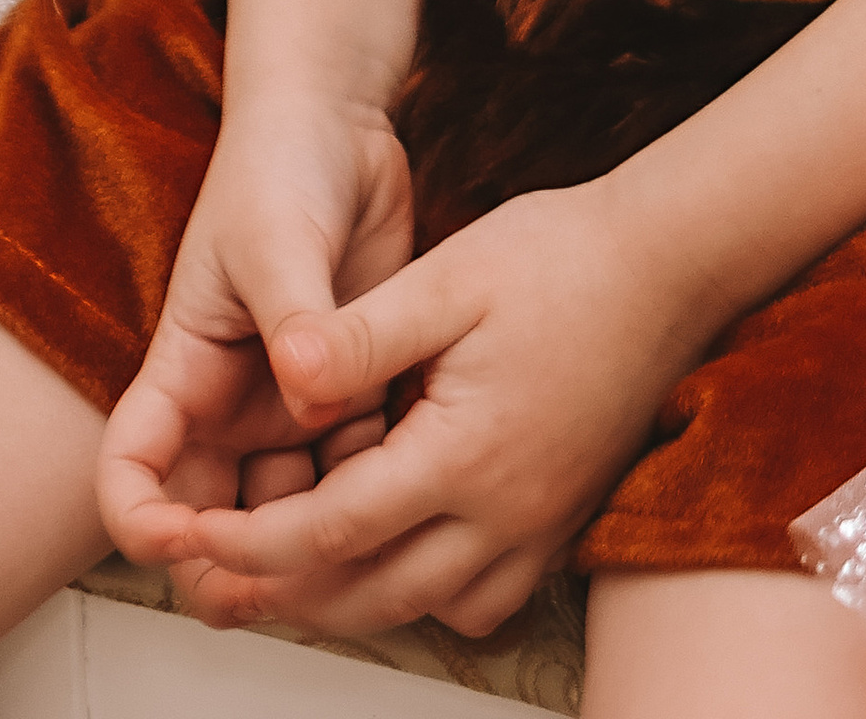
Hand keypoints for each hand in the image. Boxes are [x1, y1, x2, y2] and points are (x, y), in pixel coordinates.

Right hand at [98, 93, 418, 601]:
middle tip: (288, 582)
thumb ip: (294, 319)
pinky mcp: (349, 390)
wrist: (341, 120)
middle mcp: (229, 400)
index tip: (179, 540)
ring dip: (315, 533)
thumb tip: (309, 394)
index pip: (130, 470)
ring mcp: (288, 401)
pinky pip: (355, 467)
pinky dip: (373, 486)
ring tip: (360, 535)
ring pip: (288, 507)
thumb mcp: (274, 235)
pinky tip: (410, 476)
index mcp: (184, 368)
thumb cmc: (281, 164)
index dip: (140, 521)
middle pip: (210, 517)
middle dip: (235, 565)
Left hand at [124, 174, 718, 642]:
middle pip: (369, 595)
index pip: (332, 531)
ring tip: (286, 569)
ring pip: (422, 608)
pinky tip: (392, 550)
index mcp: (463, 455)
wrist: (669, 263)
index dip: (252, 543)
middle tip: (217, 576)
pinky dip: (421, 593)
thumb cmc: (562, 257)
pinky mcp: (560, 523)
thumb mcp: (446, 277)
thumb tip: (284, 373)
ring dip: (348, 601)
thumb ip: (359, 337)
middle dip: (283, 594)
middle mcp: (503, 514)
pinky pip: (479, 598)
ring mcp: (538, 528)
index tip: (196, 536)